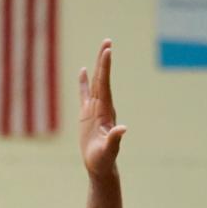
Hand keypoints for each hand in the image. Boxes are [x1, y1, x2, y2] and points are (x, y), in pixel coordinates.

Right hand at [79, 40, 126, 179]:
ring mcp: (94, 109)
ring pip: (95, 83)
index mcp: (105, 112)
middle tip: (107, 41)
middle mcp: (101, 107)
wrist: (100, 166)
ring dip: (98, 66)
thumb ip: (115, 139)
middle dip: (104, 61)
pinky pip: (84, 94)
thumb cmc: (104, 160)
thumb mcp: (109, 150)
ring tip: (102, 48)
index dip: (105, 68)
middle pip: (102, 79)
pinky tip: (83, 71)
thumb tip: (123, 129)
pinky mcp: (86, 114)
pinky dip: (84, 82)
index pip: (105, 85)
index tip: (108, 51)